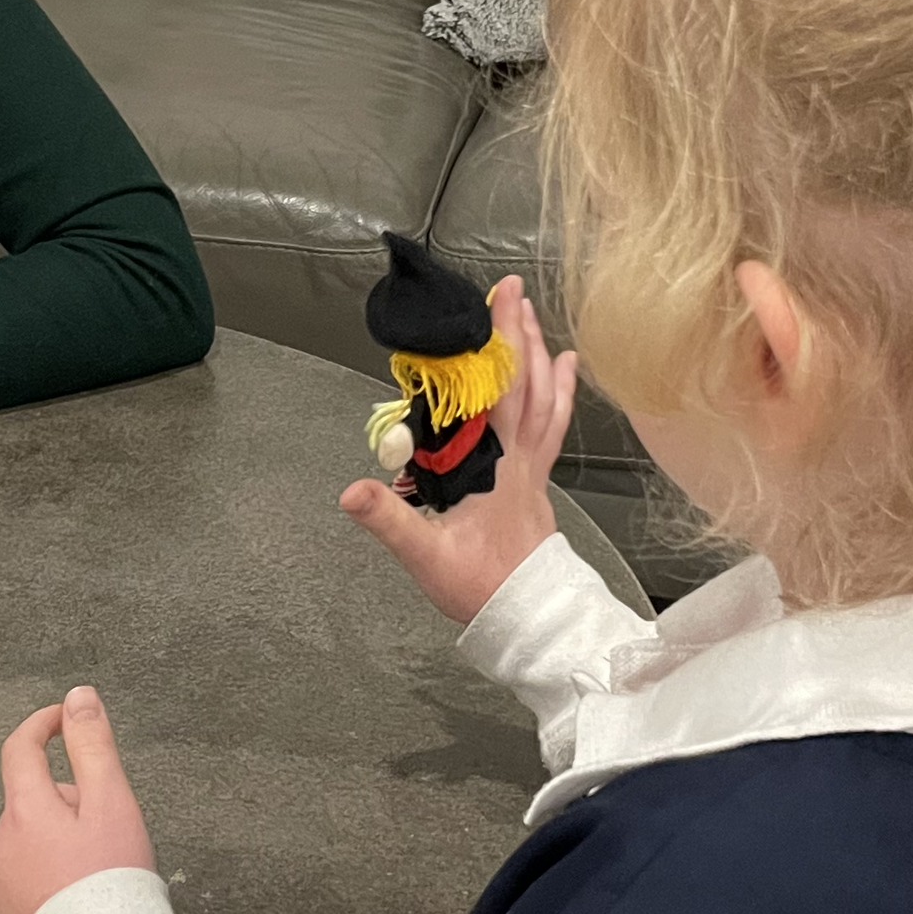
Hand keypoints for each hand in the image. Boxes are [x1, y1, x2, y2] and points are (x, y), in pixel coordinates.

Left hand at [0, 686, 156, 913]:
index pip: (19, 750)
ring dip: (56, 845)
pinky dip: (48, 885)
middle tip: (110, 825)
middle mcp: (0, 848)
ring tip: (100, 872)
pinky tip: (78, 904)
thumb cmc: (111, 881)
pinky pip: (25, 890)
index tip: (64, 719)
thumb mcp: (112, 804)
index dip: (42, 726)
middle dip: (65, 801)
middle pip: (30, 804)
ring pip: (28, 847)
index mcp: (24, 812)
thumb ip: (93, 746)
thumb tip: (77, 696)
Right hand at [339, 272, 577, 626]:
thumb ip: (389, 520)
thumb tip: (352, 490)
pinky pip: (553, 427)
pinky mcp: (538, 484)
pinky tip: (560, 377)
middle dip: (520, 336)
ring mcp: (534, 470)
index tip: (500, 300)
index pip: (501, 392)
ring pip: (546, 402)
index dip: (500, 343)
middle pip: (527, 386)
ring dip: (540, 359)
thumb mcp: (425, 555)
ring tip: (538, 323)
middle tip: (513, 293)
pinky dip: (558, 396)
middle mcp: (521, 460)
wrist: (530, 619)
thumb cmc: (482, 586)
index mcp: (496, 467)